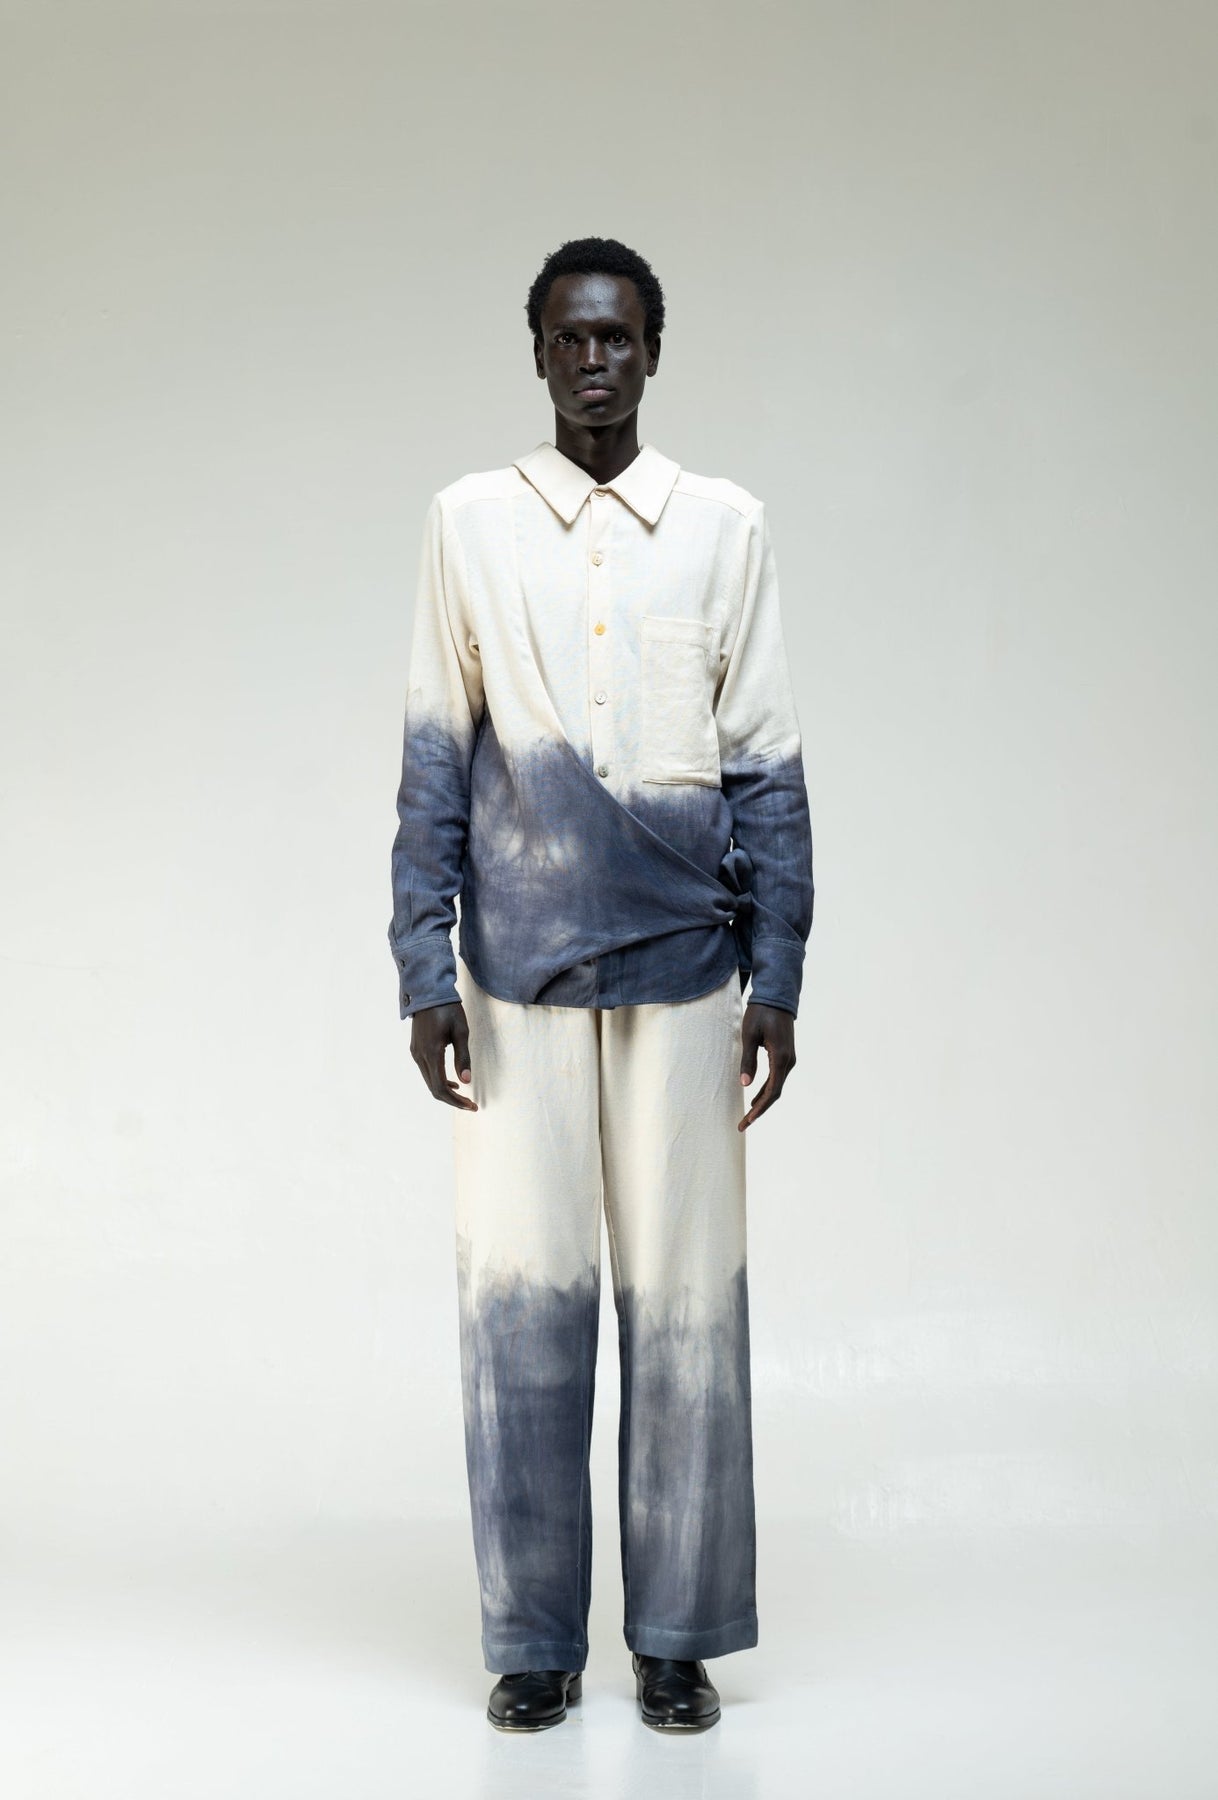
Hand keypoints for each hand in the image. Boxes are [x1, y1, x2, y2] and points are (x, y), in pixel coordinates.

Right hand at [410, 1002, 477, 1110]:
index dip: (456, 1101)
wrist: (429, 992)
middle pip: (434, 1089)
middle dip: (452, 1100)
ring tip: (464, 1095)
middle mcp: (420, 1056)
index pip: (441, 1088)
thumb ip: (463, 1057)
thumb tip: (467, 1081)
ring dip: (445, 1092)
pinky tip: (452, 1081)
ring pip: (429, 1082)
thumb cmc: (448, 1009)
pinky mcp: (416, 1049)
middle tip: (471, 1105)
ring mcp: (416, 1053)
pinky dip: (438, 1081)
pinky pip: (426, 1072)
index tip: (472, 1105)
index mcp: (432, 1053)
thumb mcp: (461, 1032)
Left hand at [738, 1001, 795, 1130]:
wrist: (777, 997)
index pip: (772, 1091)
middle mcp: (788, 1061)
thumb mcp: (749, 1035)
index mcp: (780, 1057)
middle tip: (743, 1124)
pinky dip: (766, 1090)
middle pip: (775, 1093)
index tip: (748, 1120)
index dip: (759, 1108)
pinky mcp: (785, 1056)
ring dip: (762, 1102)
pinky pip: (776, 1078)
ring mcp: (789, 1059)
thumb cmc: (760, 1013)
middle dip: (759, 1110)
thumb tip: (745, 1085)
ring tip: (747, 1115)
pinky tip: (755, 1098)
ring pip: (776, 1087)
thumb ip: (748, 1060)